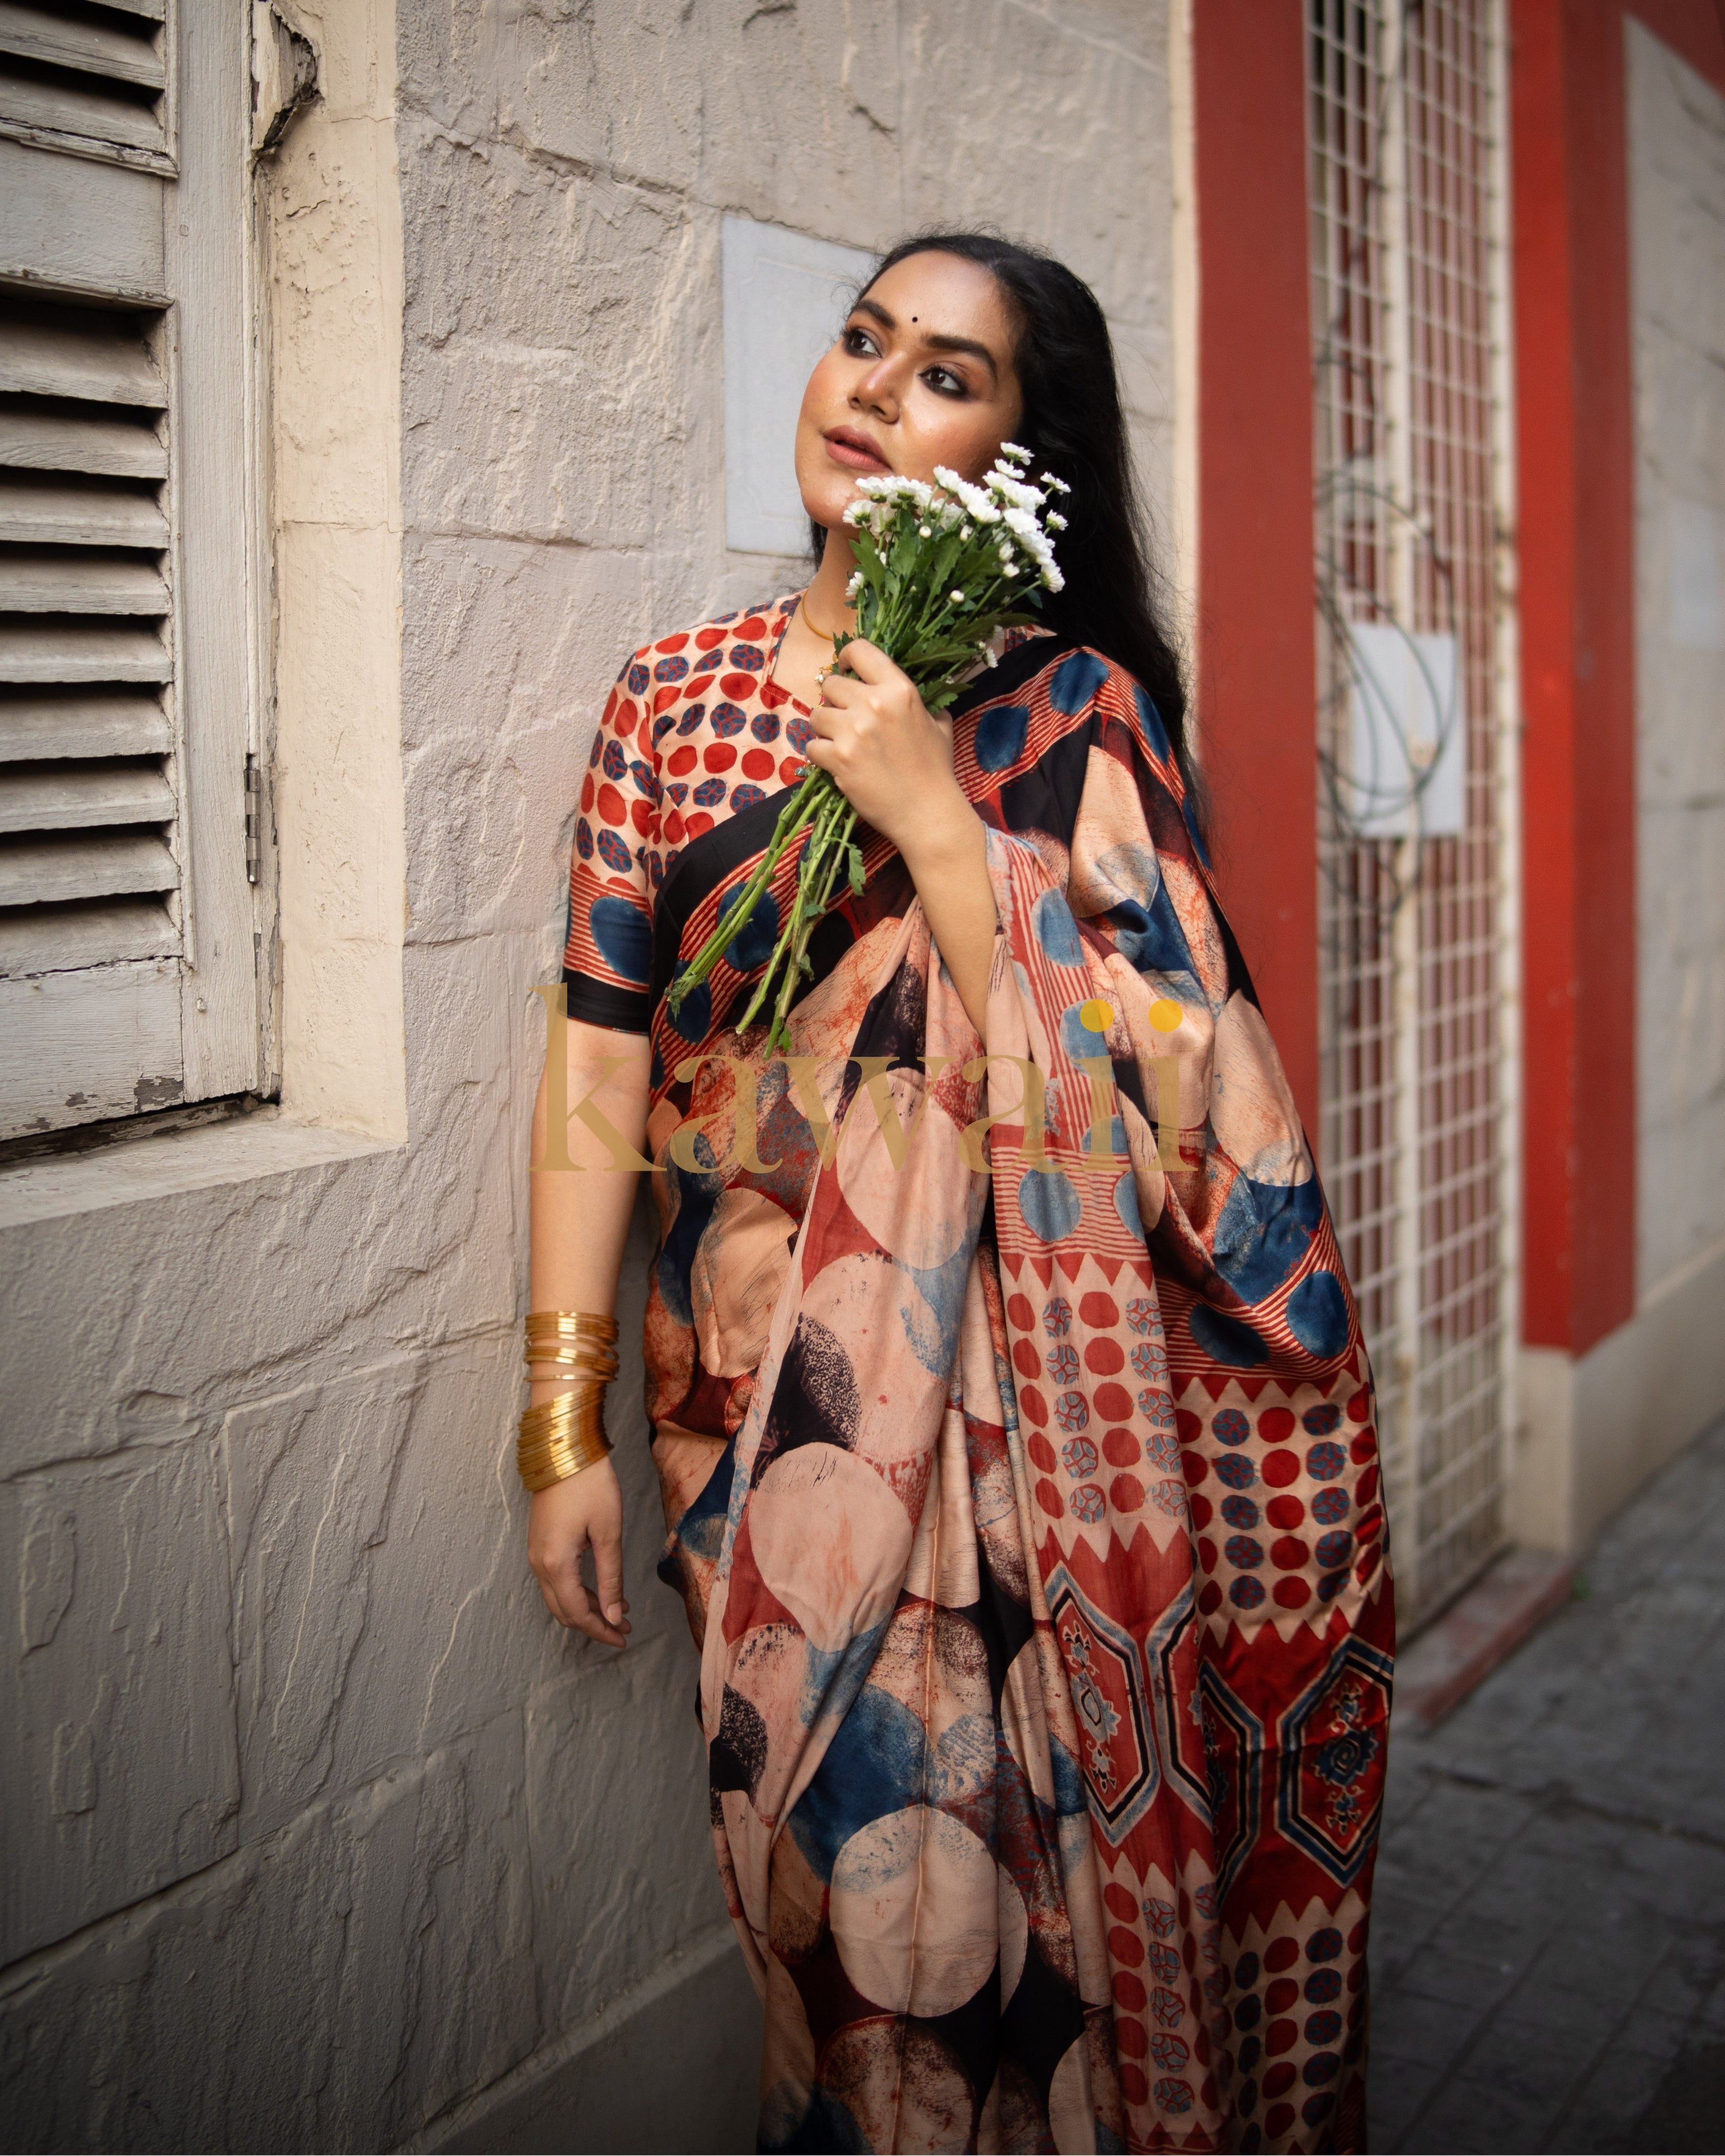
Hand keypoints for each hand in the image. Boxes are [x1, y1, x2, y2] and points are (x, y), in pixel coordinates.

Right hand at [527, 1456, 630, 1647]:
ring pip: (559, 1596)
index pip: (578, 1613)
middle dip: (594, 1623)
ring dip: (587, 1607)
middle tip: (624, 1626)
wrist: (564, 1447)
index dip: (601, 1630)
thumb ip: (611, 1578)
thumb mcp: (608, 1532)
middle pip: (564, 1611)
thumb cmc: (589, 1485)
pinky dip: (578, 1589)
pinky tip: (602, 1586)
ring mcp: (536, 1552)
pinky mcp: (540, 1541)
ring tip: (619, 1608)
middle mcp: (539, 1563)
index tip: (624, 1636)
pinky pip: (555, 1579)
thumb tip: (613, 1615)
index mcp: (556, 1564)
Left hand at [806, 639, 977, 867]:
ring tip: (840, 743)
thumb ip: (924, 704)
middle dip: (835, 702)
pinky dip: (820, 755)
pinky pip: (811, 746)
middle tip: (846, 721)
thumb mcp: (939, 726)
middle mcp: (873, 703)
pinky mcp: (838, 757)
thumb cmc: (936, 770)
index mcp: (899, 689)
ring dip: (824, 729)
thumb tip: (917, 696)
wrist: (927, 812)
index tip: (845, 670)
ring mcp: (853, 731)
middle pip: (831, 685)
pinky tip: (836, 764)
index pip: (860, 650)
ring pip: (816, 715)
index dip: (846, 658)